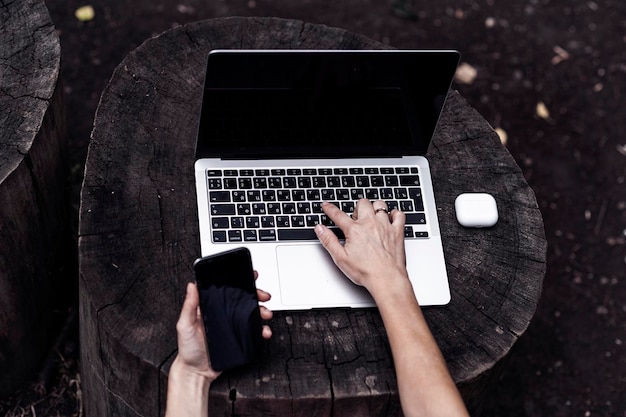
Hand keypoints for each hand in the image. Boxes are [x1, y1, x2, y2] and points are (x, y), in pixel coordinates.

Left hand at [166, 276, 271, 416]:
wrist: (196, 371)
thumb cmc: (188, 348)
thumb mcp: (185, 324)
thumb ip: (189, 306)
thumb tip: (191, 285)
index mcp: (211, 307)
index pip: (226, 290)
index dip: (239, 281)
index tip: (249, 276)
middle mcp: (223, 314)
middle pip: (243, 299)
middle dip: (256, 294)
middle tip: (263, 295)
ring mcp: (232, 325)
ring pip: (251, 313)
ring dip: (262, 311)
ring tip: (265, 314)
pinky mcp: (239, 337)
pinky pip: (253, 331)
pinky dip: (261, 329)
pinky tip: (263, 330)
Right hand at [314, 199, 408, 292]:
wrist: (387, 279)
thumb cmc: (366, 271)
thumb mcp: (340, 258)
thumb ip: (328, 241)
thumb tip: (320, 229)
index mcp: (355, 230)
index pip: (338, 214)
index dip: (330, 208)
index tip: (326, 205)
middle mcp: (370, 224)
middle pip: (362, 203)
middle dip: (356, 208)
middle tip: (355, 218)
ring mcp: (385, 226)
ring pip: (380, 205)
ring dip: (374, 208)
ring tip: (371, 217)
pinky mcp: (397, 231)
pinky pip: (399, 214)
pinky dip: (394, 214)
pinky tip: (390, 219)